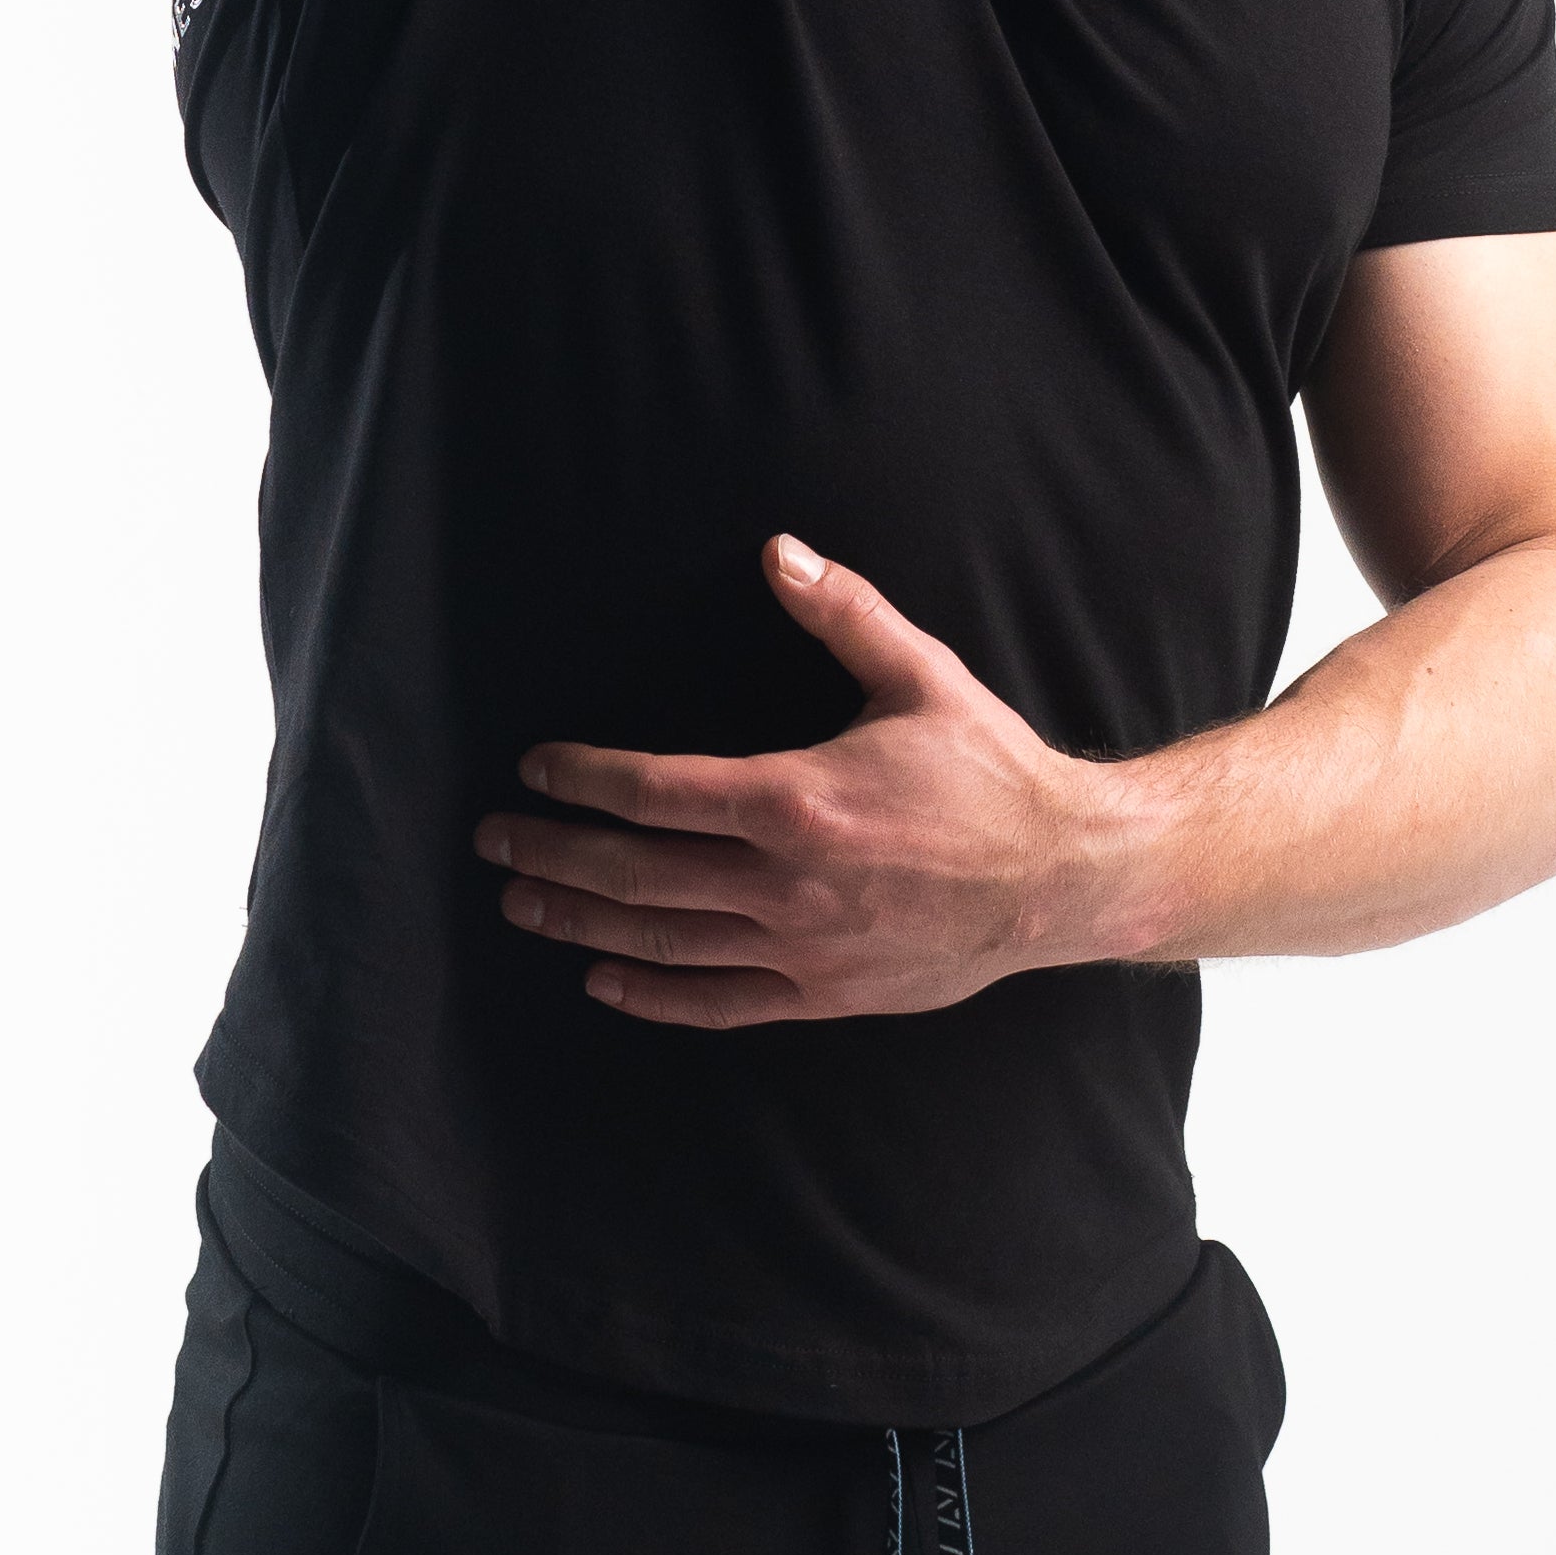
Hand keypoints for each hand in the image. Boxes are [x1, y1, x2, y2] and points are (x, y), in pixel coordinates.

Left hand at [471, 536, 1133, 1026]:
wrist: (1062, 876)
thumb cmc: (989, 769)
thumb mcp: (920, 674)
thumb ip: (844, 611)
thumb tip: (779, 551)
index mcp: (799, 800)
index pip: (659, 792)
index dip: (586, 780)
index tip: (538, 769)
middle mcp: (789, 883)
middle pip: (639, 874)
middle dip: (555, 855)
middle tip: (493, 843)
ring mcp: (804, 949)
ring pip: (664, 942)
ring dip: (582, 922)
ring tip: (522, 904)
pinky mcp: (825, 994)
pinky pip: (718, 1002)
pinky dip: (652, 994)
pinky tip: (604, 978)